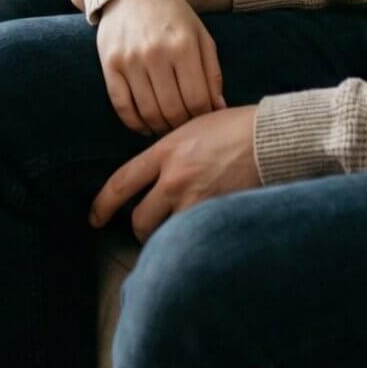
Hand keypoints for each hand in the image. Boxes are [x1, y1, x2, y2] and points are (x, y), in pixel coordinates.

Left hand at [90, 105, 260, 241]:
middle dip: (141, 230)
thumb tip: (153, 174)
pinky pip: (194, 238)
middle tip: (147, 230)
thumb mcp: (192, 127)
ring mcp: (197, 200)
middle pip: (140, 220)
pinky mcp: (218, 216)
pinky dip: (193, 240)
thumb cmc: (235, 127)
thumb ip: (169, 151)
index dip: (102, 205)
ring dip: (168, 238)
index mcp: (166, 152)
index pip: (121, 183)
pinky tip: (199, 238)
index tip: (95, 218)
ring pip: (166, 235)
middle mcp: (175, 179)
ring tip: (176, 235)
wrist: (272, 137)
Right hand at [92, 0, 225, 136]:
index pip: (198, 99)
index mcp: (184, 45)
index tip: (203, 121)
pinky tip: (146, 125)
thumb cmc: (174, 17)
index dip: (202, 118)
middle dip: (182, 126)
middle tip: (185, 128)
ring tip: (168, 127)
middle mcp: (156, 52)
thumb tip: (219, 109)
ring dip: (160, 128)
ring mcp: (130, 59)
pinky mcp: (110, 64)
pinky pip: (121, 105)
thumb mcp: (201, 37)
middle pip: (173, 110)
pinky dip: (135, 123)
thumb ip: (212, 73)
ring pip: (148, 112)